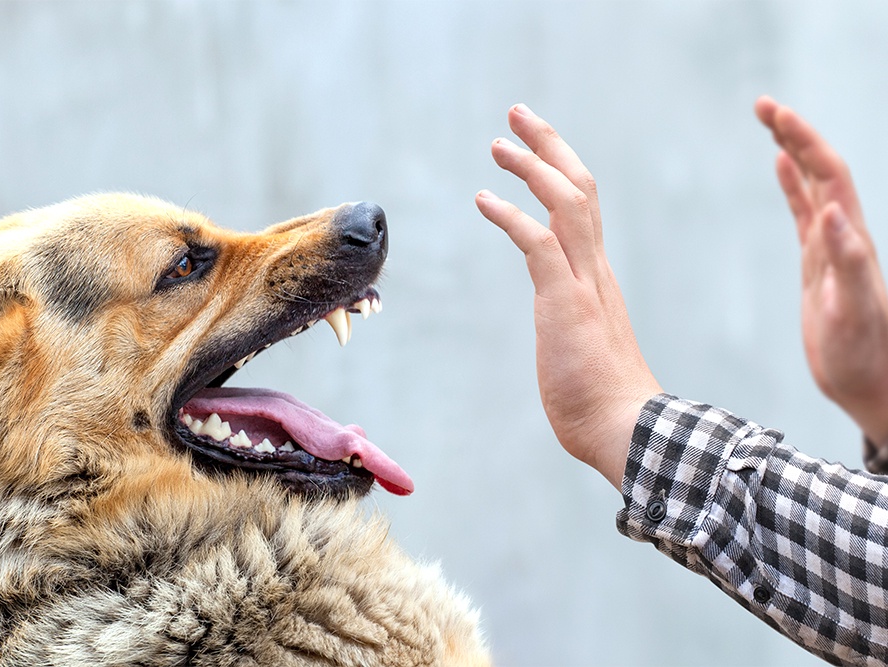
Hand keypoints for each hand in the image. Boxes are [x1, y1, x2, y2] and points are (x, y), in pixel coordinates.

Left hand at [476, 104, 661, 489]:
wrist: (627, 431)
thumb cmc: (603, 402)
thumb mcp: (582, 350)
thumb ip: (573, 328)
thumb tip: (564, 337)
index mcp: (597, 278)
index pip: (584, 208)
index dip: (560, 171)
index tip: (536, 149)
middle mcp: (595, 270)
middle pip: (580, 187)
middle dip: (549, 146)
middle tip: (518, 116)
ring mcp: (583, 283)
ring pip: (566, 202)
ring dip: (532, 166)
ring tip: (499, 143)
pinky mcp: (565, 302)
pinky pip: (538, 242)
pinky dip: (511, 215)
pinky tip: (484, 198)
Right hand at [756, 96, 887, 444]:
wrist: (873, 383)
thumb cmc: (865, 354)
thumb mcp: (855, 309)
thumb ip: (848, 259)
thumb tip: (831, 209)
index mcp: (852, 239)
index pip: (828, 174)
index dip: (804, 140)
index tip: (775, 114)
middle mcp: (845, 234)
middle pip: (820, 168)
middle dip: (794, 133)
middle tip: (762, 104)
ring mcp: (831, 247)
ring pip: (813, 184)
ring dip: (793, 150)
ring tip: (770, 122)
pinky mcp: (819, 264)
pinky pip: (804, 213)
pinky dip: (792, 185)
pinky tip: (781, 169)